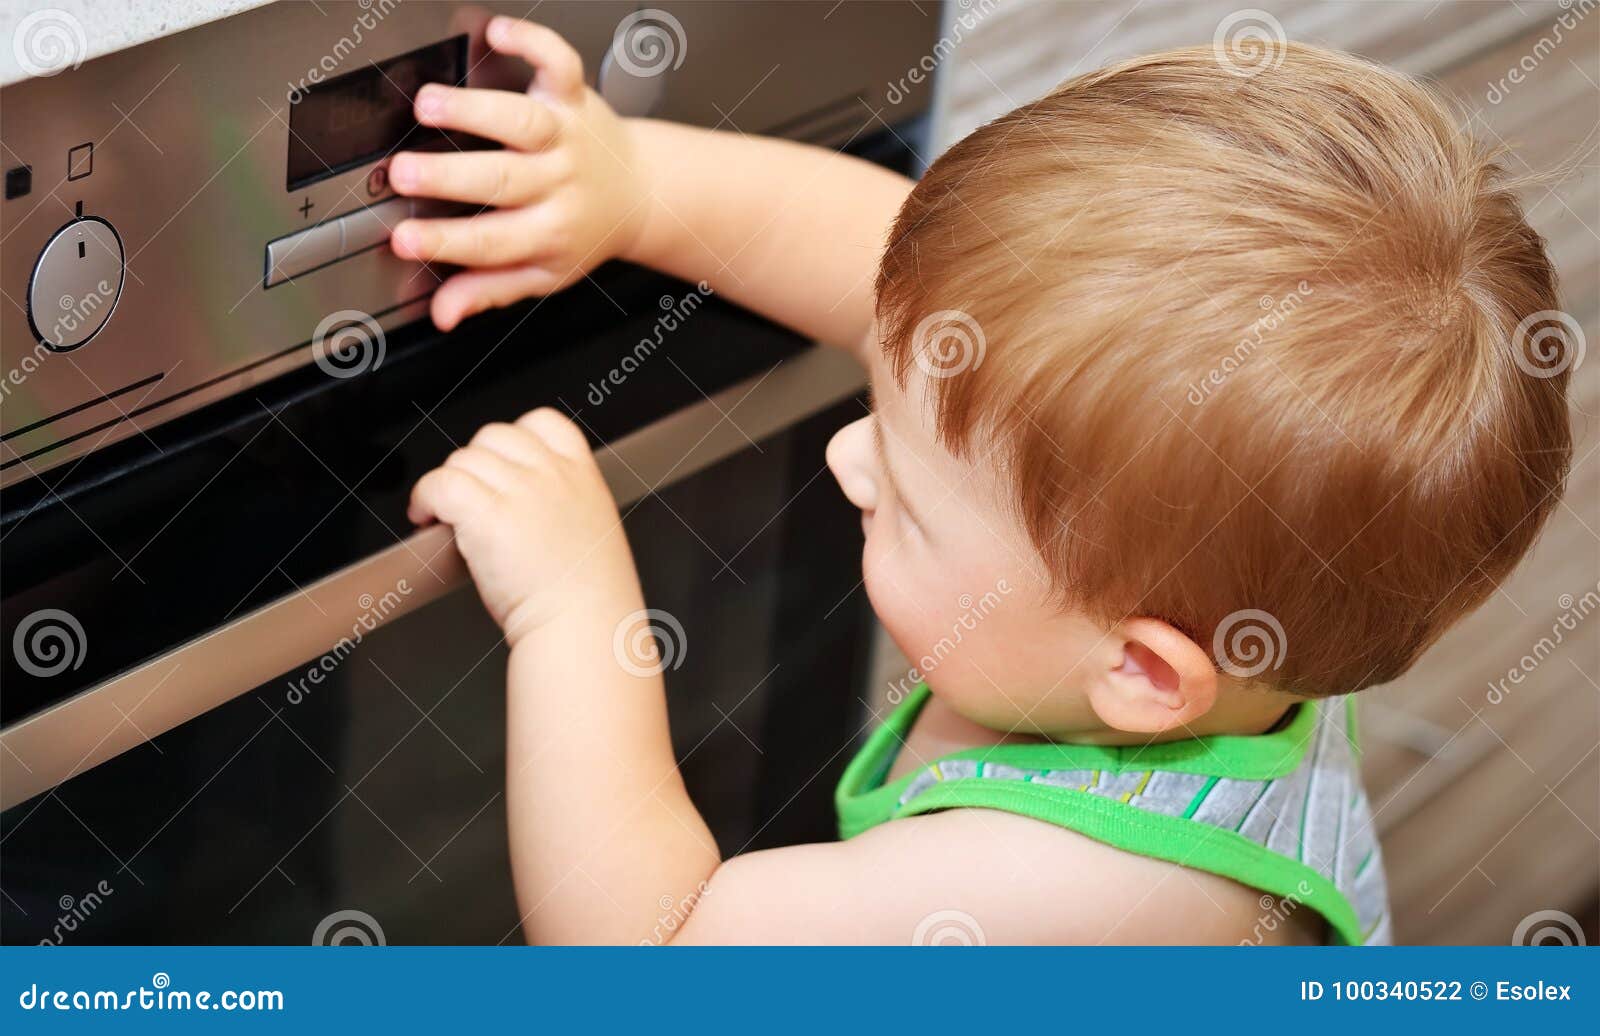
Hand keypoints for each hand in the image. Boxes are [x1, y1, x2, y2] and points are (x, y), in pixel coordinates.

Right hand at [388, 16, 648, 330]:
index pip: (491, 242)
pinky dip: (532, 42)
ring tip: (428, 104)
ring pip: (523, 121)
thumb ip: (488, 290)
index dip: (445, 243)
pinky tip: (498, 31)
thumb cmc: (583, 232)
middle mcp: (558, 183)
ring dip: (475, 110)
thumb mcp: (542, 274)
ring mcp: (568, 137)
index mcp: (548, 232)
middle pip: (502, 180)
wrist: (643, 194)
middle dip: (449, 176)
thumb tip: (441, 315)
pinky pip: (560, 64)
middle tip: (403, 173)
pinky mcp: (575, 97)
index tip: (403, 240)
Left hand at [408, 408, 639, 645]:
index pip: (542, 422)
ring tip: (444, 514)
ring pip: (463, 459)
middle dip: (475, 465)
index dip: (513, 439)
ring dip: (446, 484)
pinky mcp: (486, 514)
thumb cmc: (588, 598)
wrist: (583, 627)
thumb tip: (521, 494)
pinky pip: (439, 483)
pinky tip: (425, 518)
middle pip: (494, 437)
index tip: (501, 464)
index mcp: (581, 474)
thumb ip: (563, 499)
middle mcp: (550, 474)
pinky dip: (424, 498)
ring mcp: (520, 490)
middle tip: (470, 498)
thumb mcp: (592, 529)